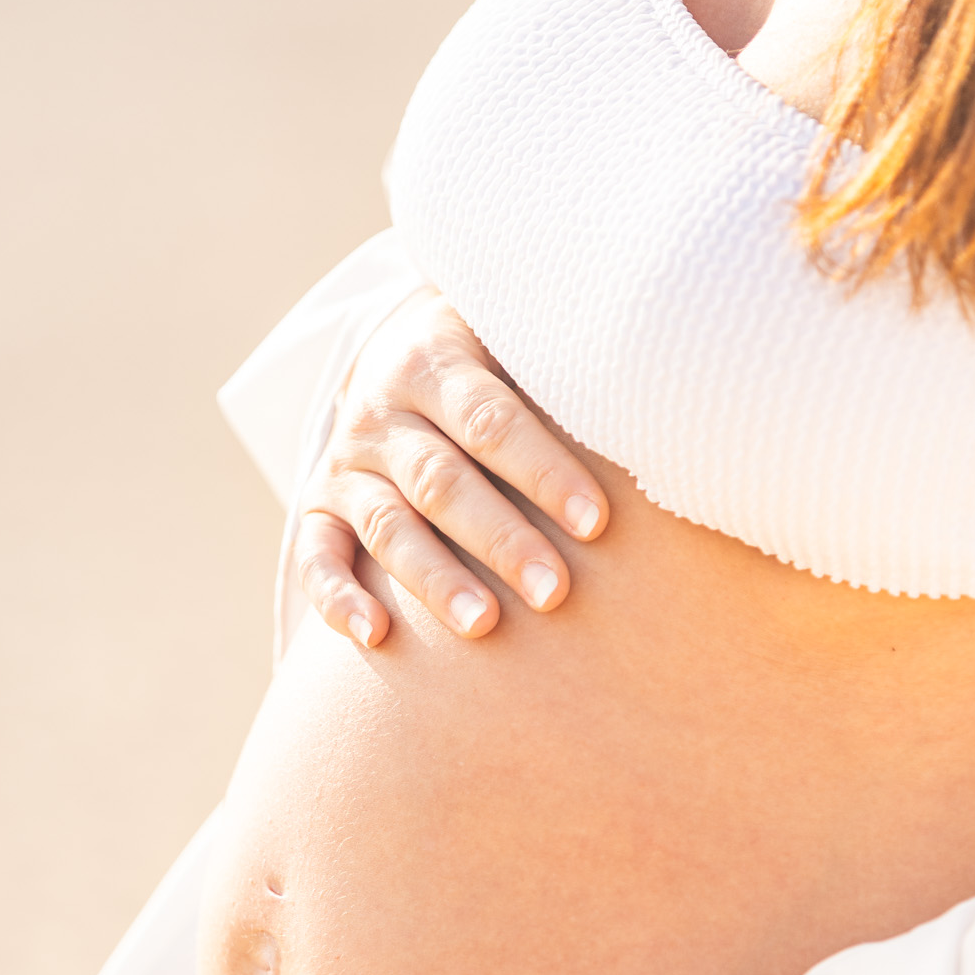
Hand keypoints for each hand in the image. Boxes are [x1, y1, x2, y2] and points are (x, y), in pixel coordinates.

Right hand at [293, 289, 608, 646]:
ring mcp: (347, 465)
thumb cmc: (492, 360)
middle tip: (555, 593)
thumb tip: (657, 410)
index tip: (596, 523)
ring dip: (435, 580)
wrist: (395, 352)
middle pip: (442, 482)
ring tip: (484, 626)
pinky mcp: (322, 508)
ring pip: (390, 527)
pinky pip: (317, 557)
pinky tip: (374, 636)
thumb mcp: (516, 337)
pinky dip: (337, 598)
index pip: (490, 421)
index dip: (542, 472)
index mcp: (432, 362)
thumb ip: (562, 370)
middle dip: (501, 540)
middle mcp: (381, 413)